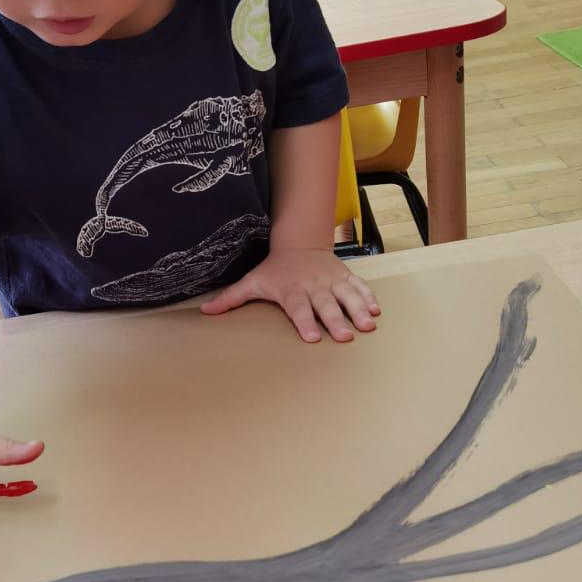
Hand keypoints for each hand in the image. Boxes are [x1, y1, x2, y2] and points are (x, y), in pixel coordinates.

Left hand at [200, 247, 379, 342]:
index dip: (304, 322)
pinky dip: (368, 297)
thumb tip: (205, 312)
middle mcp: (313, 286)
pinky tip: (376, 311)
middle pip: (325, 305)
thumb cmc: (274, 270)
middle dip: (336, 320)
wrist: (299, 243)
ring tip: (367, 326)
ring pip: (347, 296)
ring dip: (358, 310)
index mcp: (291, 290)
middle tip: (345, 336)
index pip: (298, 307)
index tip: (312, 337)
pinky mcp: (344, 277)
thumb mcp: (252, 281)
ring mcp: (331, 281)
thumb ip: (231, 299)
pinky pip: (359, 287)